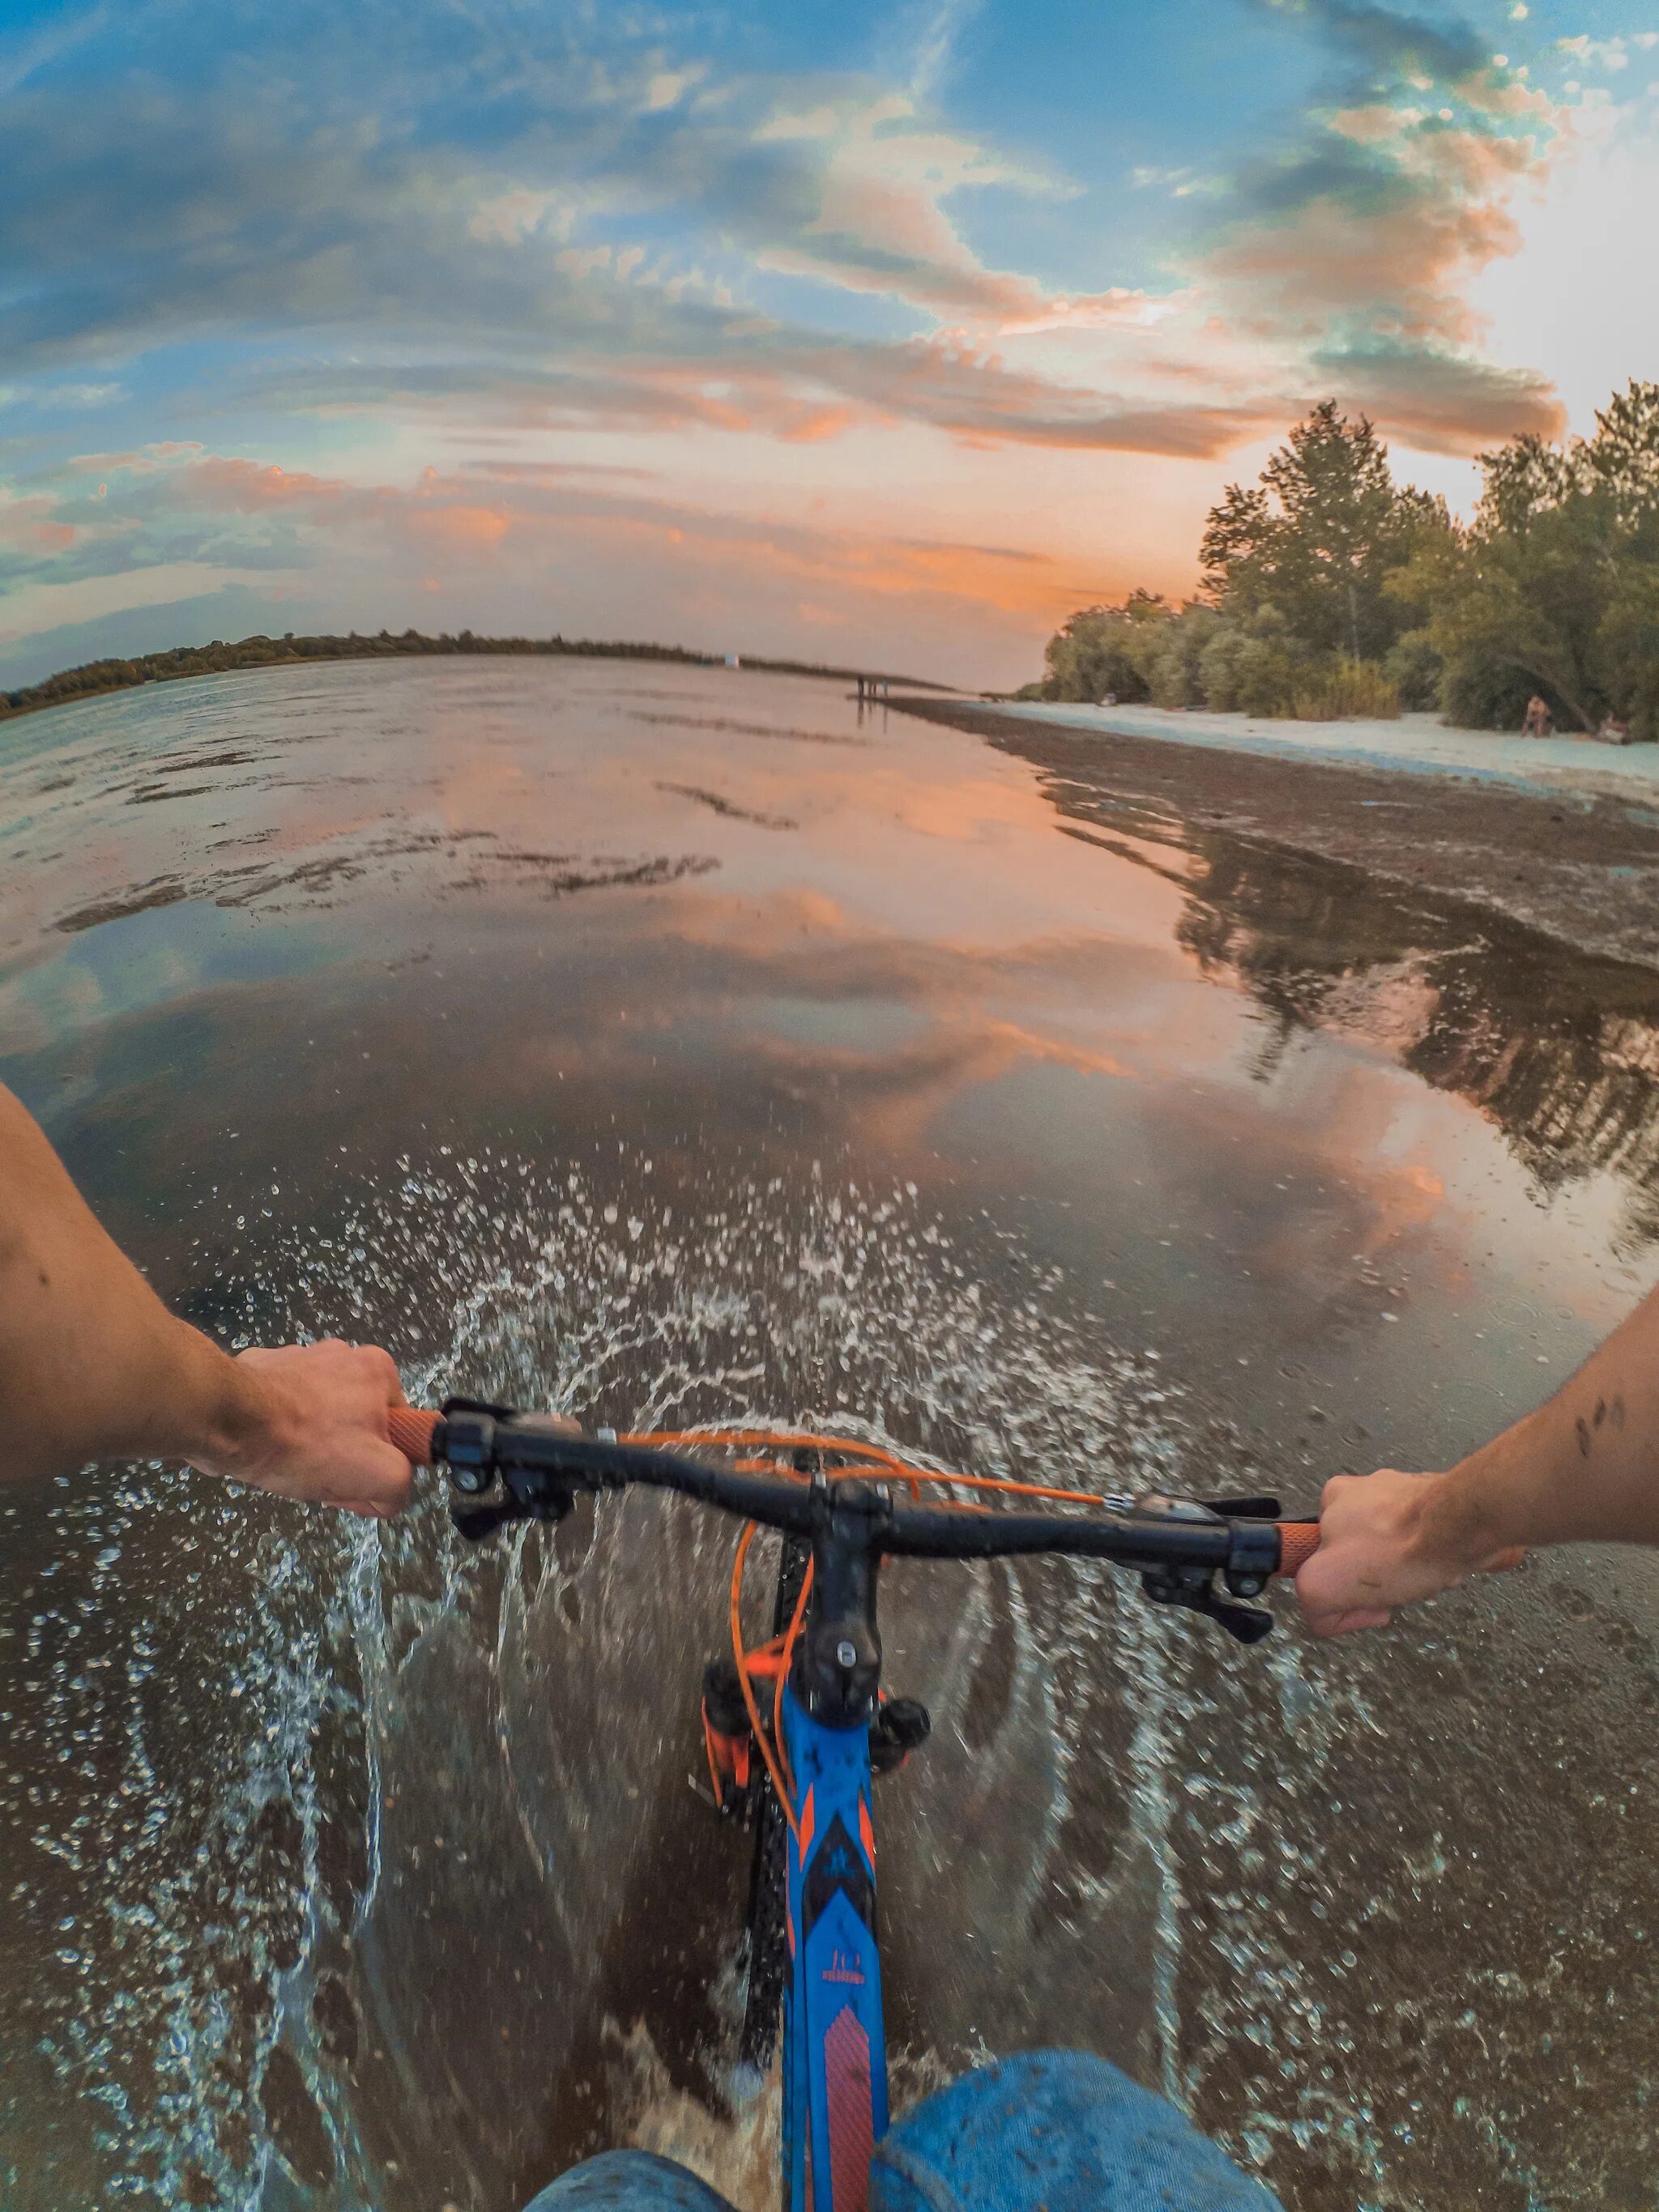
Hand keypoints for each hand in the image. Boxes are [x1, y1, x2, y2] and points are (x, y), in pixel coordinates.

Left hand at [192, 1338, 414, 1517]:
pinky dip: (276, 1425)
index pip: (397, 1424)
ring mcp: (298, 1357)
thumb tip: (389, 1496)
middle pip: (356, 1419)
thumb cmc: (303, 1443)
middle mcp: (343, 1353)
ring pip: (318, 1412)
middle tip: (319, 1473)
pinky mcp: (261, 1367)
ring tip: (287, 1460)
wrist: (226, 1420)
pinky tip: (264, 1445)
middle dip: (342, 1451)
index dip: (380, 1459)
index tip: (353, 1476)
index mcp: (379, 1369)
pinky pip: (281, 1404)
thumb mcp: (377, 1476)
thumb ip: (400, 1486)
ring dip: (308, 1437)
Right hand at [1296, 1467, 1524, 1636]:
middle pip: (1364, 1551)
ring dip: (1411, 1569)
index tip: (1366, 1599)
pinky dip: (1436, 1558)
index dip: (1343, 1588)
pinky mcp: (1444, 1500)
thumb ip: (1313, 1601)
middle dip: (1381, 1578)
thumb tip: (1335, 1613)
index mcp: (1333, 1498)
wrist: (1462, 1527)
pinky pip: (1431, 1537)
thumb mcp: (1323, 1584)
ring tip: (1429, 1577)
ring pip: (1399, 1545)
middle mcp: (1366, 1487)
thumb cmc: (1397, 1550)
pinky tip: (1447, 1567)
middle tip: (1399, 1588)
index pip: (1326, 1554)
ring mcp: (1407, 1490)